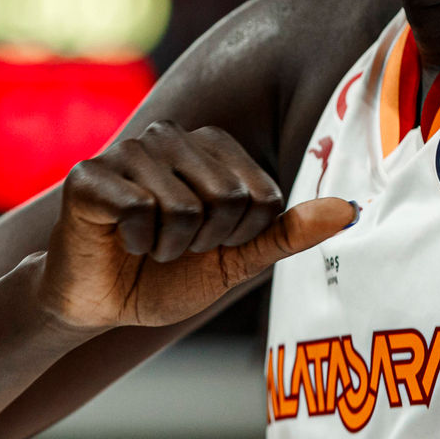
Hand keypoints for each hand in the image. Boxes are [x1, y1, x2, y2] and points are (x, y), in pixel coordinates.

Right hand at [36, 121, 355, 329]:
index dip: (240, 237)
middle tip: (173, 247)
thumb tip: (348, 210)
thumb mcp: (237, 259)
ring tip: (146, 244)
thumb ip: (288, 232)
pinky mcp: (90, 174)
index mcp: (212, 146)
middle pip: (228, 198)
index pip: (264, 195)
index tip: (208, 244)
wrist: (98, 303)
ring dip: (168, 247)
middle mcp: (170, 135)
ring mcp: (128, 150)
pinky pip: (139, 211)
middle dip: (205, 242)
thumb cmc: (167, 275)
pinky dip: (135, 242)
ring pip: (184, 208)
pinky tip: (119, 240)